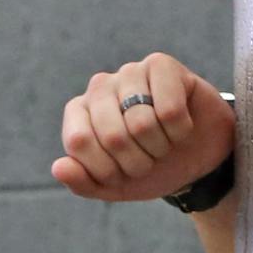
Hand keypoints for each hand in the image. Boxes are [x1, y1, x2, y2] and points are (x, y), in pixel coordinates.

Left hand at [53, 53, 234, 204]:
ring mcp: (130, 72)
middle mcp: (100, 88)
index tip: (118, 174)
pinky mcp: (161, 65)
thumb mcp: (112, 187)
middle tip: (146, 161)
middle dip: (135, 163)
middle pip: (112, 136)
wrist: (194, 159)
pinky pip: (170, 109)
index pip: (79, 142)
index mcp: (79, 115)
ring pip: (142, 124)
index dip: (104, 169)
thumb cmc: (148, 169)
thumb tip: (58, 167)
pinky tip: (181, 125)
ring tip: (163, 142)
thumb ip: (81, 182)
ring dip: (159, 147)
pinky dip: (179, 130)